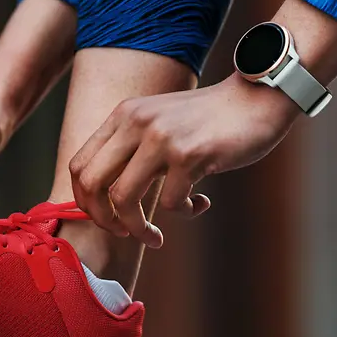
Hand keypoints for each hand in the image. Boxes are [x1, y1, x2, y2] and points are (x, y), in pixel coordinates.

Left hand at [69, 74, 299, 247]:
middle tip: (124, 233)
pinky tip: (200, 203)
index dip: (86, 202)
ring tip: (154, 238)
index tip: (106, 218)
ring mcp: (161, 138)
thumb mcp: (159, 121)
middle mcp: (136, 123)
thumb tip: (106, 196)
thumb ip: (132, 146)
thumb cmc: (209, 119)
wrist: (257, 98)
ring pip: (123, 199)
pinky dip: (183, 213)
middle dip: (103, 220)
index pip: (79, 165)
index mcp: (123, 115)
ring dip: (137, 229)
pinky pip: (169, 203)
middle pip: (91, 184)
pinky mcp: (189, 155)